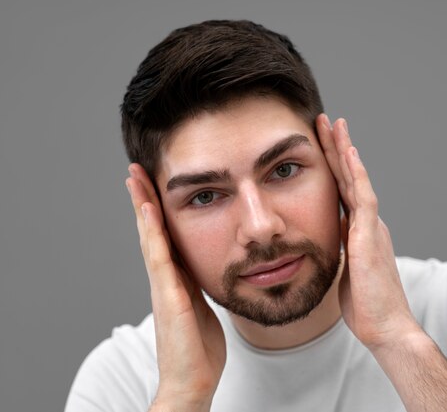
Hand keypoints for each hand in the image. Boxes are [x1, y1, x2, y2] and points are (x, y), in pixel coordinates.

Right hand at [126, 163, 225, 410]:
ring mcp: (164, 287)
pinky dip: (153, 232)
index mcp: (176, 279)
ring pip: (150, 238)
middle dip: (143, 198)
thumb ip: (200, 285)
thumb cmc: (198, 348)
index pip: (164, 236)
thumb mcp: (203, 306)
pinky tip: (149, 210)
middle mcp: (165, 279)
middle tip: (136, 167)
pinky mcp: (169, 298)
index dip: (157, 208)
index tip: (153, 181)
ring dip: (142, 206)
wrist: (192, 382)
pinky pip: (160, 259)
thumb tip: (208, 266)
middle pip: (152, 231)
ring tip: (135, 177)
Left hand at [317, 115, 420, 349]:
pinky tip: (349, 152)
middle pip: (350, 177)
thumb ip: (342, 248)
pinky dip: (357, 174)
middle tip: (327, 120)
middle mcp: (368, 223)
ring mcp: (371, 227)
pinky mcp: (369, 236)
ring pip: (357, 179)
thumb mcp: (347, 269)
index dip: (334, 165)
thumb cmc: (366, 305)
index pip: (344, 190)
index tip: (323, 143)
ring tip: (335, 123)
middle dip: (337, 147)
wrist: (385, 328)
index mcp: (361, 230)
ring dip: (345, 150)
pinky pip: (363, 198)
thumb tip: (331, 234)